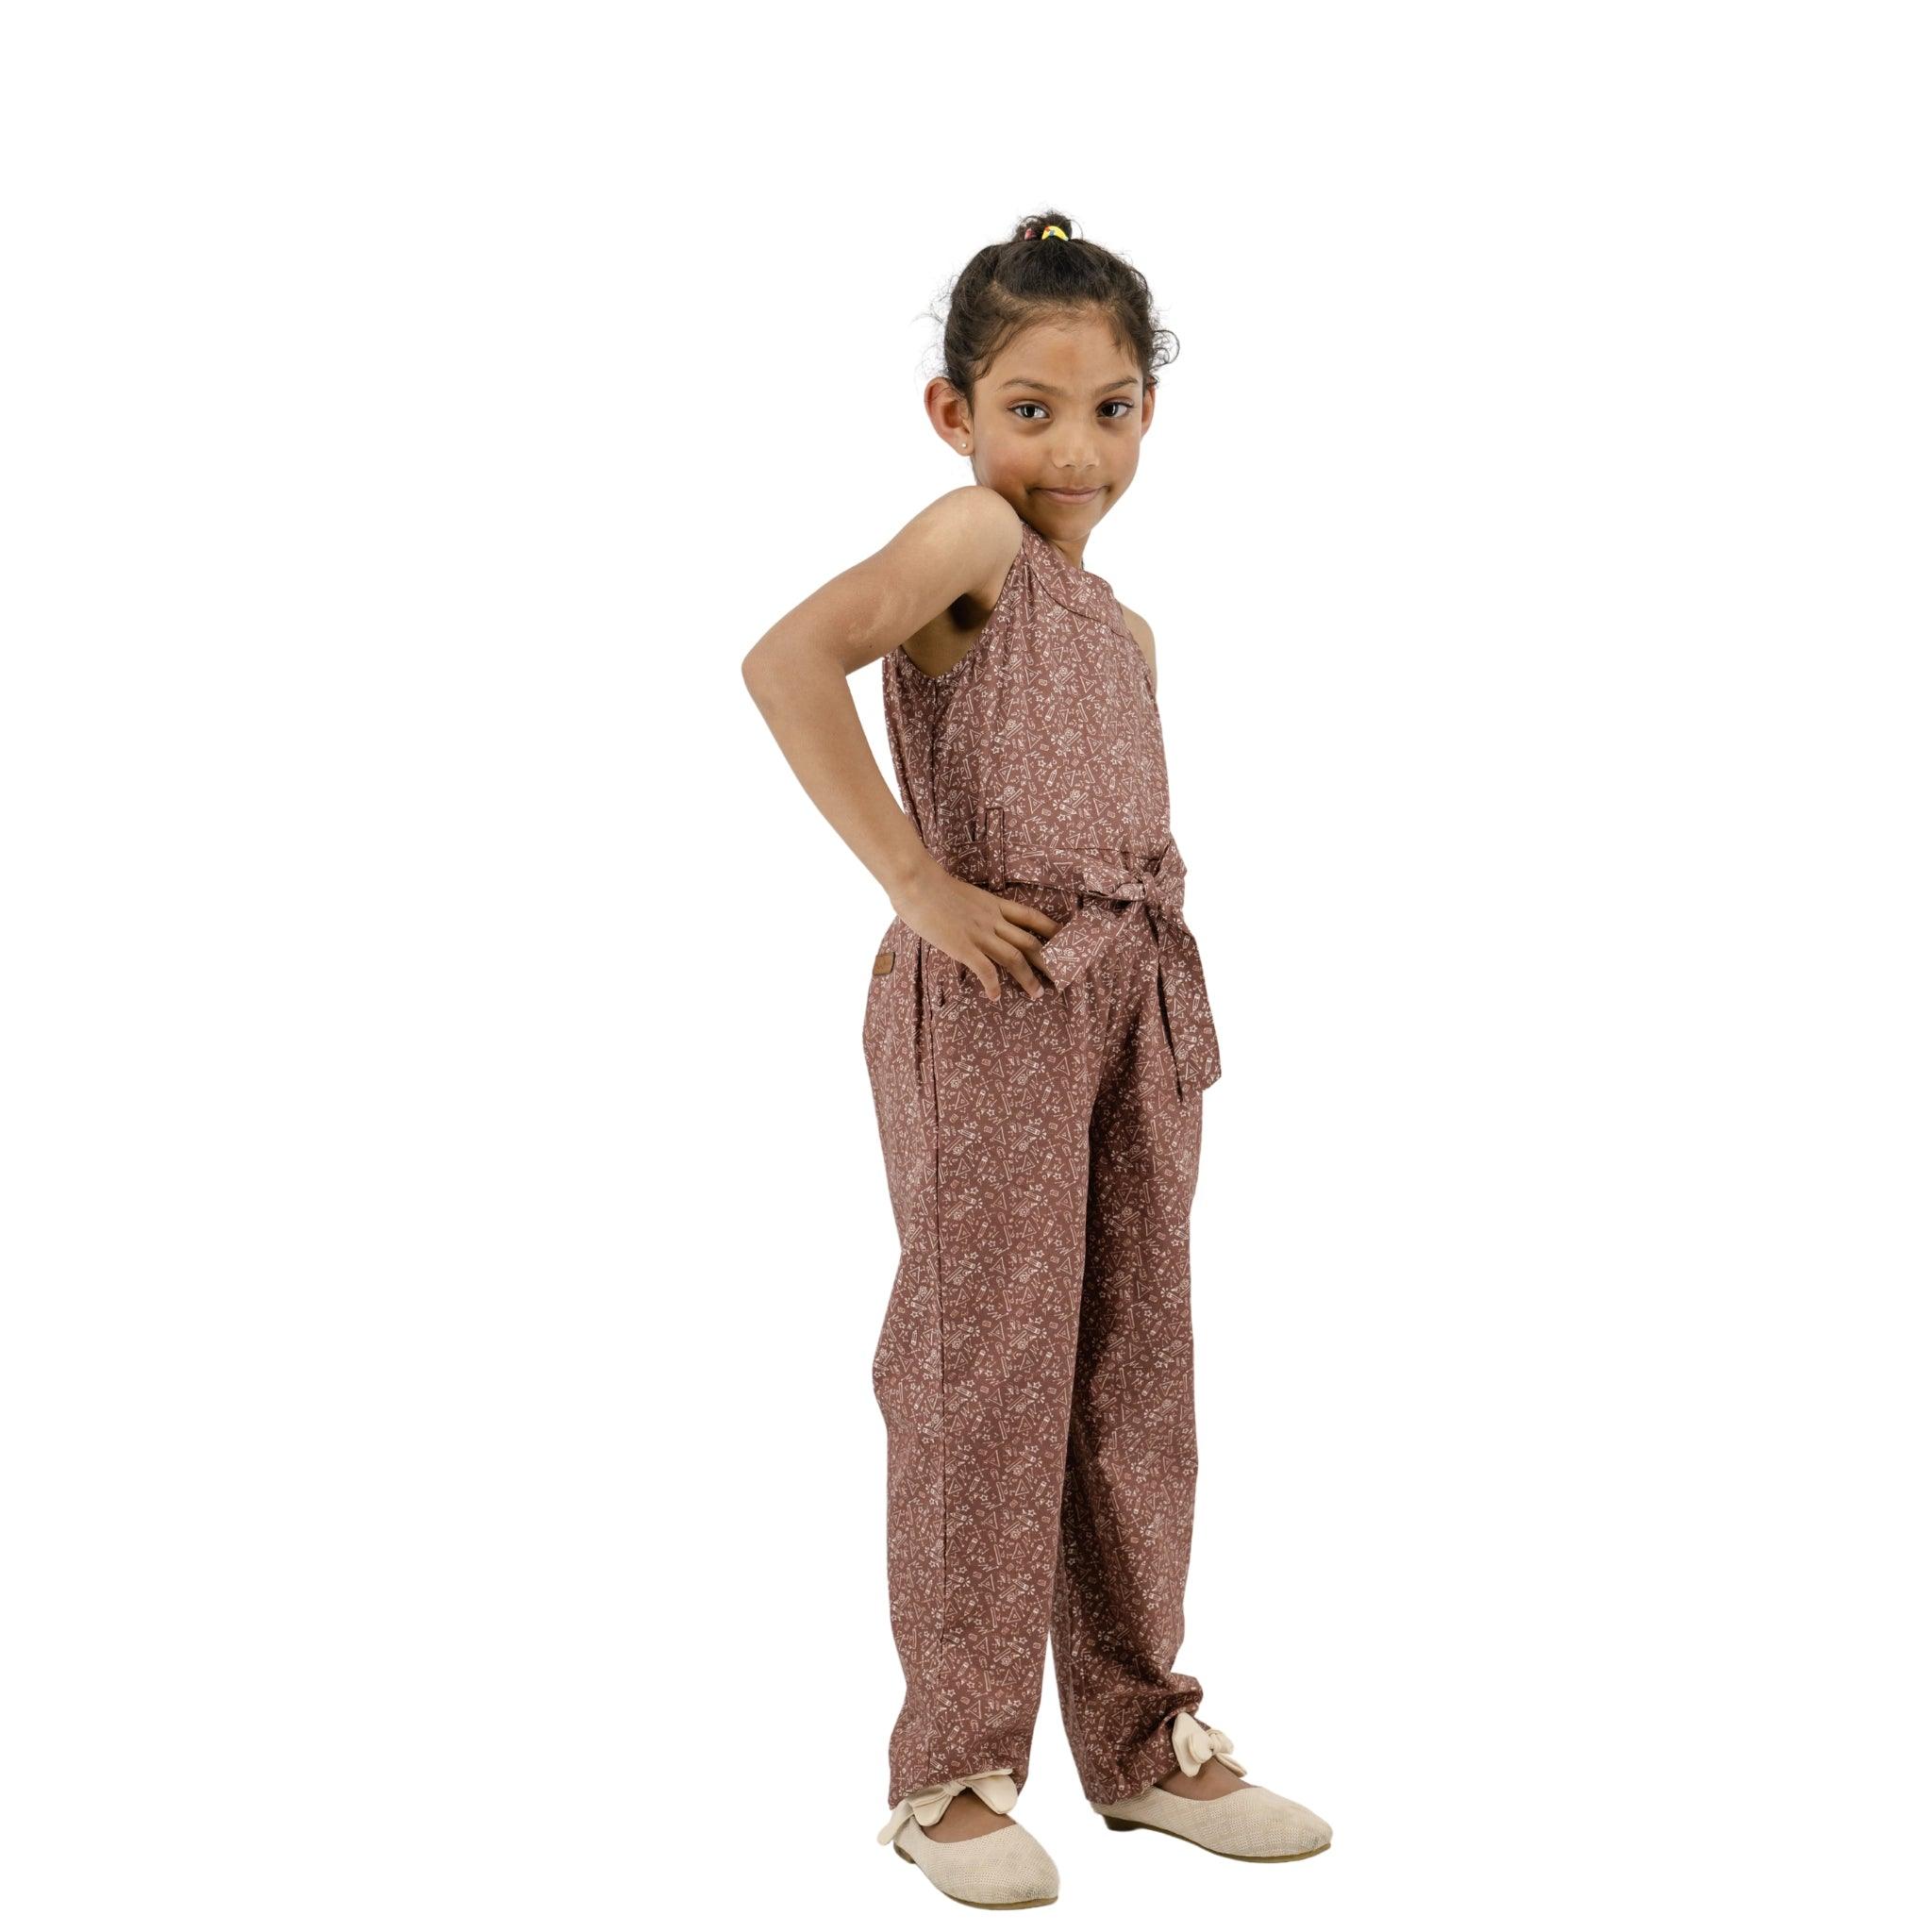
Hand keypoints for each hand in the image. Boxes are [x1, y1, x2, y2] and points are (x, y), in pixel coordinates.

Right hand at [893, 864, 1059, 1002]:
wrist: (916, 882)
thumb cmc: (931, 885)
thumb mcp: (963, 895)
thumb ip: (973, 910)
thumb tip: (972, 921)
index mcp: (993, 904)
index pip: (1031, 917)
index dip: (1051, 930)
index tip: (1064, 940)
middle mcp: (992, 919)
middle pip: (1029, 942)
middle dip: (1048, 961)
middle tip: (1060, 977)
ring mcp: (979, 933)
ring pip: (1015, 958)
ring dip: (1028, 978)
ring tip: (1037, 993)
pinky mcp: (963, 946)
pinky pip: (985, 970)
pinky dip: (993, 985)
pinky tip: (995, 996)